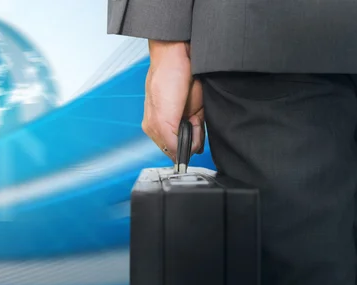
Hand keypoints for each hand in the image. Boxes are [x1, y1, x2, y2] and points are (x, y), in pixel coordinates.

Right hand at [142, 40, 203, 162]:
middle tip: (189, 127)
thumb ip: (169, 139)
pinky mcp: (197, 110)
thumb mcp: (162, 115)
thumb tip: (180, 158)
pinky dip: (202, 131)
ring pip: (193, 139)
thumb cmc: (165, 78)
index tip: (184, 147)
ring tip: (193, 119)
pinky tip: (199, 123)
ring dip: (196, 135)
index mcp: (154, 126)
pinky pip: (201, 129)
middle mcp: (167, 124)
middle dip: (188, 142)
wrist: (180, 54)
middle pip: (182, 146)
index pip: (168, 150)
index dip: (178, 151)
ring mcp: (183, 117)